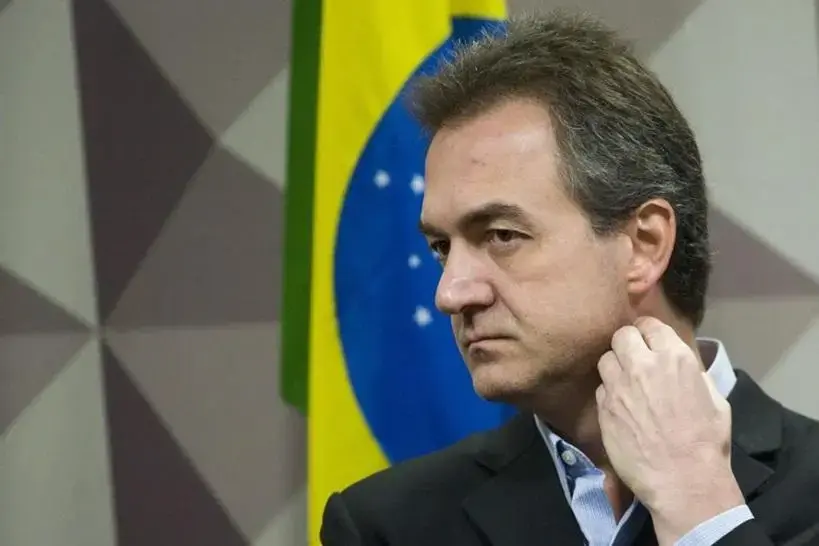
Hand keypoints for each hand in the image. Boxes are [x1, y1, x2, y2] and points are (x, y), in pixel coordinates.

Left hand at [596, 317, 744, 543]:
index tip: (647, 342)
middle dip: (627, 344)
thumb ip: (692, 373)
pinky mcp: (603, 407)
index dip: (647, 332)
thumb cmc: (707, 441)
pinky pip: (601, 388)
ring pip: (605, 359)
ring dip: (614, 367)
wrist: (683, 480)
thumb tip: (679, 363)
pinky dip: (609, 392)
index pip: (649, 325)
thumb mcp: (714, 398)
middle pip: (621, 336)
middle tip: (633, 360)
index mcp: (674, 358)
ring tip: (625, 383)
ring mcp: (618, 386)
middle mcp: (641, 365)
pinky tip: (620, 406)